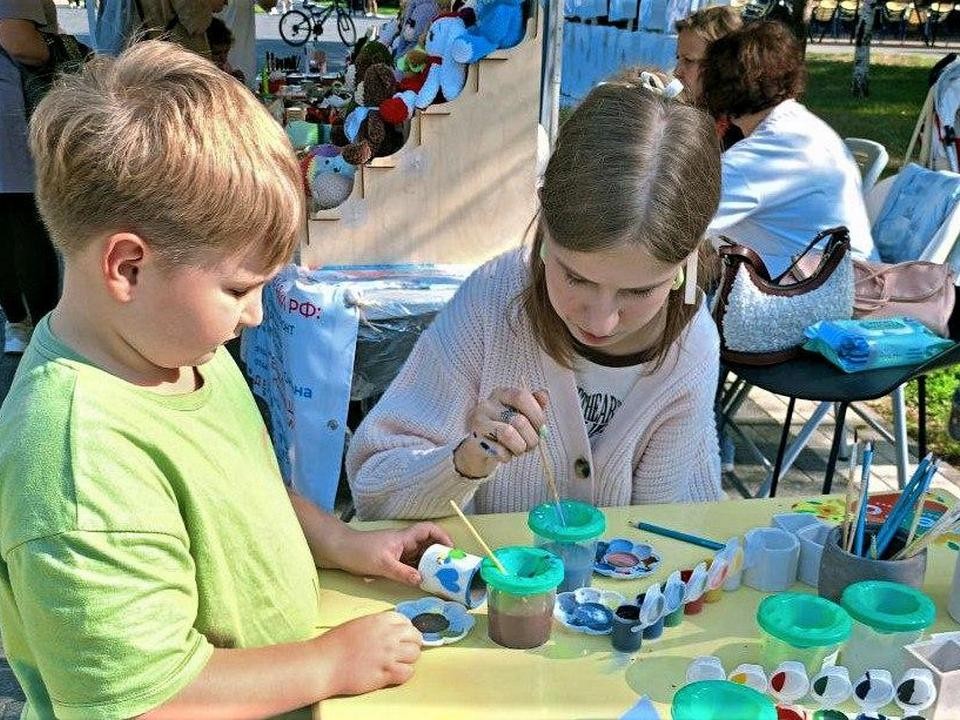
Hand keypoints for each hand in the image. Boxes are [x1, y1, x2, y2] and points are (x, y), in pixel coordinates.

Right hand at [316, 612, 421, 695]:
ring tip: (399, 662)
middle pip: (415, 637)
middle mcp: (388, 636)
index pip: (406, 621)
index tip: (404, 636)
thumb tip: (389, 631)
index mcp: (381, 621)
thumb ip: (377, 626)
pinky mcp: (385, 674)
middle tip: (405, 650)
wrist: (324, 663)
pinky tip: (395, 673)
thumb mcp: (359, 624)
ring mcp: (388, 655)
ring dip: (409, 659)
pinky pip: (407, 673)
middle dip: (412, 643)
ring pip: (415, 655)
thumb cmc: (335, 644)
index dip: (406, 630)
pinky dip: (404, 673)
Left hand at [338, 522, 453, 584]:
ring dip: (430, 565)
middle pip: (428, 545)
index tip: (451, 551)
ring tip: (441, 578)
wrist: (338, 551)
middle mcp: (404, 544)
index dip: (442, 537)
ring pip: (420, 557)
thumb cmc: (359, 551)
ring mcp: (398, 553)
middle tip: (451, 570)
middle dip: (440, 555)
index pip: (429, 530)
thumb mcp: (382, 564)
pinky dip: (419, 572)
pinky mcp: (392, 562)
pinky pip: (411, 566)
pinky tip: (423, 582)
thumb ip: (402, 572)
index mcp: (404, 538)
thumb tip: (422, 580)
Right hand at [454, 387, 548, 478]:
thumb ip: (533, 404)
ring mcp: (478, 422)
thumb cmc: (504, 427)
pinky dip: (508, 456)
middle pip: (519, 420)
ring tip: (520, 449)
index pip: (521, 396)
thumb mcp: (519, 413)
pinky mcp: (474, 440)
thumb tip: (544, 395)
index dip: (536, 414)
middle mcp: (487, 405)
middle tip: (533, 444)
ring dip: (521, 447)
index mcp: (501, 394)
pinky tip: (506, 454)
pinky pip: (499, 451)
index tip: (542, 426)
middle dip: (532, 437)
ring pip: (508, 434)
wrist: (479, 445)